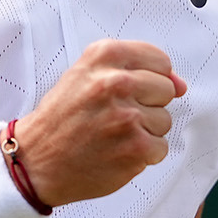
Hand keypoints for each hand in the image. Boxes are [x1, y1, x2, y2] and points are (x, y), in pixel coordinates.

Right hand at [6, 39, 186, 206]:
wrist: (36, 160)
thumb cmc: (61, 118)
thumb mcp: (87, 75)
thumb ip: (134, 70)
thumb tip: (181, 84)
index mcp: (104, 57)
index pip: (160, 60)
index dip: (149, 78)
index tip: (131, 91)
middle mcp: (116, 82)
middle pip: (166, 89)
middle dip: (148, 105)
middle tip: (116, 116)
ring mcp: (127, 116)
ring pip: (165, 120)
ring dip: (144, 131)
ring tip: (112, 135)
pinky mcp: (135, 148)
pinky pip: (160, 147)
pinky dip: (142, 155)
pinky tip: (117, 152)